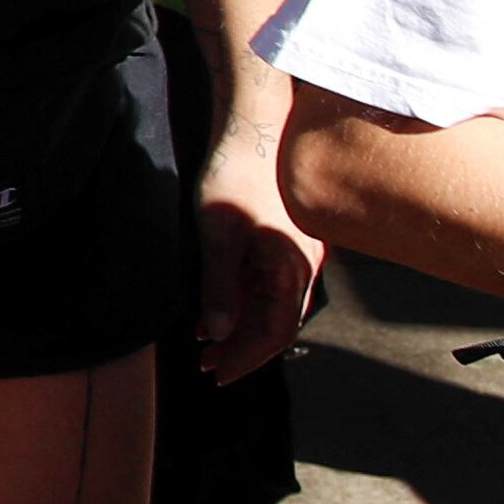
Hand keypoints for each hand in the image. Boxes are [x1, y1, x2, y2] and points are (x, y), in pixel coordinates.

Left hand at [195, 134, 323, 381]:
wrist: (252, 127)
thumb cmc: (234, 175)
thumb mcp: (219, 234)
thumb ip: (219, 286)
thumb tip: (217, 333)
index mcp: (293, 269)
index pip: (275, 332)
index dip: (246, 358)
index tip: (218, 376)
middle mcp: (301, 267)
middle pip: (273, 323)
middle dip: (239, 349)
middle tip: (206, 368)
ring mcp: (292, 253)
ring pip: (267, 304)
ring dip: (237, 327)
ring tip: (203, 346)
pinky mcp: (279, 240)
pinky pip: (263, 283)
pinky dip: (239, 301)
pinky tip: (212, 311)